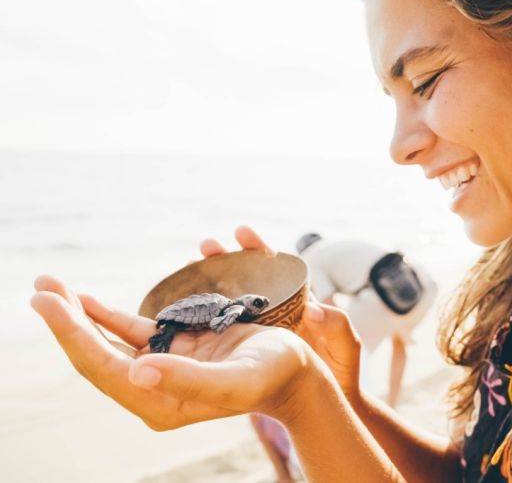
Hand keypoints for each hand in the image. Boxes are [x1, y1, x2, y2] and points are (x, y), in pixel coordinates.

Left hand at [30, 275, 315, 429]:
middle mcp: (154, 387)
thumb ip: (188, 377)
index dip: (71, 333)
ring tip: (51, 287)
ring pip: (106, 342)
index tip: (47, 301)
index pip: (101, 366)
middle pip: (95, 353)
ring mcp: (161, 369)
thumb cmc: (270, 376)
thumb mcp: (235, 379)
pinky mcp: (173, 351)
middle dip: (65, 320)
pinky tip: (86, 300)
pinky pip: (129, 333)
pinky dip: (105, 316)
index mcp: (160, 400)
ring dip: (78, 315)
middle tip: (41, 285)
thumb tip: (137, 367)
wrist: (295, 373)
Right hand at [201, 226, 364, 402]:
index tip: (241, 232)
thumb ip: (338, 328)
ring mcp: (257, 329)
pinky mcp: (243, 349)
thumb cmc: (342, 374)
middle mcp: (275, 310)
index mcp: (299, 302)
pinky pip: (220, 328)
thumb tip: (316, 310)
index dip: (259, 249)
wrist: (326, 404)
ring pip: (228, 300)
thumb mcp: (345, 348)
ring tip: (186, 268)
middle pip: (245, 277)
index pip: (277, 268)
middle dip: (224, 259)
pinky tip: (181, 311)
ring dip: (207, 283)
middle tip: (205, 246)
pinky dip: (201, 317)